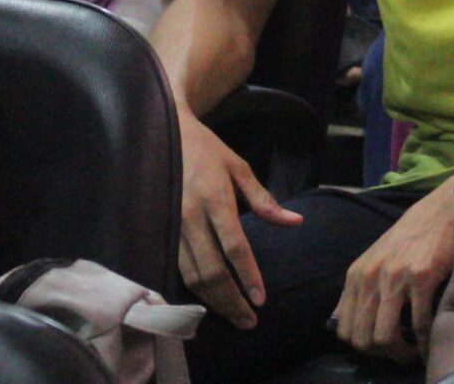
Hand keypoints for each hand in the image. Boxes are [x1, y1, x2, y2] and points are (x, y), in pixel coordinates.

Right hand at [176, 109, 301, 329]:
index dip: (248, 276)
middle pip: (211, 271)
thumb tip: (295, 222)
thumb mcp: (240, 168)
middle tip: (250, 320)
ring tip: (235, 316)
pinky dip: (193, 290)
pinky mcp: (159, 231)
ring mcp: (171, 226)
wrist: (167, 133)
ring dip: (212, 302)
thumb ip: (264, 200)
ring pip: (191, 276)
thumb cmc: (209, 151)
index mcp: (215, 200)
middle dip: (231, 301)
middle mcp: (190, 218)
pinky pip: (177, 268)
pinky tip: (208, 303)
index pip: (234, 247)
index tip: (261, 298)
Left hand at [329, 178, 453, 362]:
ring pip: (386, 337)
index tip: (383, 348)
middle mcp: (370, 278)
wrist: (440, 209)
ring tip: (415, 353)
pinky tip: (431, 340)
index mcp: (355, 277)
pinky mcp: (423, 277)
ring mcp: (396, 277)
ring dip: (402, 354)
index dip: (364, 348)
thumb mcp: (373, 261)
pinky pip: (419, 323)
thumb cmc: (410, 237)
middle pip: (364, 339)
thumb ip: (358, 291)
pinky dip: (425, 341)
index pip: (345, 331)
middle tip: (401, 354)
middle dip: (383, 355)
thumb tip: (337, 324)